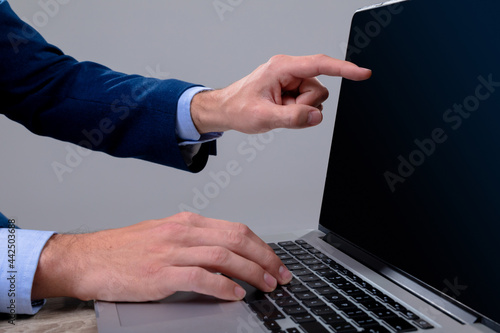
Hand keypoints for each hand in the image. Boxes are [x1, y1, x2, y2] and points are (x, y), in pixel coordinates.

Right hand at [31, 212, 291, 301]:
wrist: (88, 258)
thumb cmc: (123, 249)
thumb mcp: (164, 236)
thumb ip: (194, 243)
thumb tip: (224, 257)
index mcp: (186, 223)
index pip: (235, 229)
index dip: (260, 246)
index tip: (274, 260)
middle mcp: (182, 232)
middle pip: (236, 239)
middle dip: (264, 257)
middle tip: (280, 274)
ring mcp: (171, 252)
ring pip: (224, 256)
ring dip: (251, 272)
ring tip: (266, 285)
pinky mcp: (160, 274)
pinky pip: (201, 277)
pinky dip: (223, 285)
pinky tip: (235, 294)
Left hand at [191, 54, 371, 133]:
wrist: (225, 110)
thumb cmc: (238, 108)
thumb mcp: (264, 117)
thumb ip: (292, 118)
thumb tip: (316, 117)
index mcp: (282, 68)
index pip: (319, 65)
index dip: (344, 69)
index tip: (362, 74)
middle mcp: (288, 70)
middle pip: (318, 88)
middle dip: (305, 105)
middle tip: (282, 111)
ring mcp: (290, 80)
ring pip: (315, 98)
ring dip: (300, 110)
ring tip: (278, 111)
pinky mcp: (291, 89)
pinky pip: (307, 103)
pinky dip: (297, 111)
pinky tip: (280, 111)